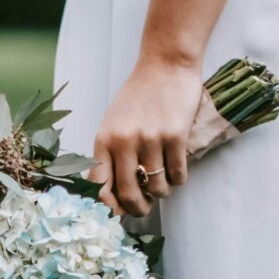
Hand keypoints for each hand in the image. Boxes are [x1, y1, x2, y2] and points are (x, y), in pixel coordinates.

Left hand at [92, 53, 202, 216]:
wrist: (166, 64)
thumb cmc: (138, 97)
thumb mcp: (114, 124)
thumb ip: (109, 155)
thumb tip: (110, 196)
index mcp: (104, 140)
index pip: (99, 186)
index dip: (108, 208)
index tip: (117, 214)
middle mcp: (124, 141)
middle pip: (129, 194)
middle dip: (139, 209)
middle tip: (145, 208)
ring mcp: (150, 139)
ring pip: (157, 188)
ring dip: (162, 193)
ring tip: (162, 182)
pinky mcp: (175, 136)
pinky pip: (177, 175)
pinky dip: (178, 179)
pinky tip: (176, 169)